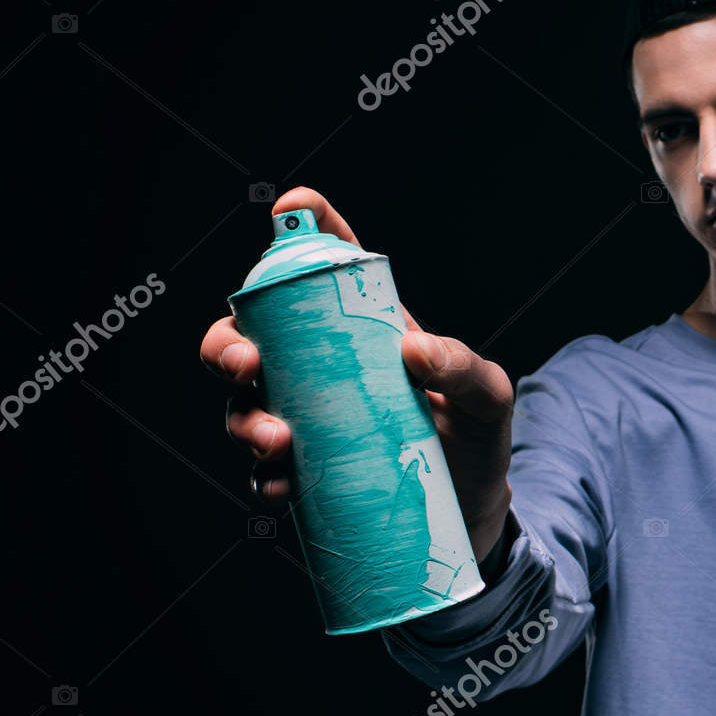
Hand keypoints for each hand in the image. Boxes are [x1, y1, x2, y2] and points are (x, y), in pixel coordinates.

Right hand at [199, 185, 517, 560]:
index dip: (305, 227)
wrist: (473, 505)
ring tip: (276, 442)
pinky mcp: (304, 472)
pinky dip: (262, 476)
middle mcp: (320, 366)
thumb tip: (414, 349)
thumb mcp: (488, 397)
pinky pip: (263, 470)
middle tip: (248, 365)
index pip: (325, 264)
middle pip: (248, 336)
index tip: (292, 209)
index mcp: (362, 326)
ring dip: (243, 419)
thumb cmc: (477, 434)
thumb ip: (466, 369)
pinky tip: (279, 485)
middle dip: (228, 344)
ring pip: (243, 404)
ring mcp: (306, 418)